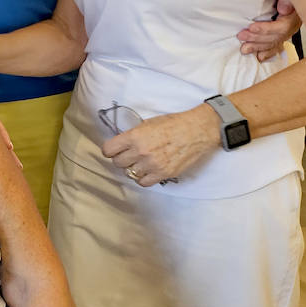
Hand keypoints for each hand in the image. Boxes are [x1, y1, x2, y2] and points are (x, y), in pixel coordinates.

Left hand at [99, 105, 218, 185]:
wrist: (197, 131)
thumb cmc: (174, 124)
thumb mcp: (148, 123)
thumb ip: (133, 135)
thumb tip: (121, 144)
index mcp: (135, 136)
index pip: (108, 150)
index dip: (110, 150)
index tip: (114, 150)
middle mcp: (141, 152)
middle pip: (118, 163)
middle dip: (122, 159)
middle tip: (129, 155)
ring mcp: (152, 164)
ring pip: (130, 173)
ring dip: (133, 168)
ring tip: (141, 162)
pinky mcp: (163, 174)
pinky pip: (143, 182)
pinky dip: (143, 178)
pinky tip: (148, 171)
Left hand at [237, 0, 300, 61]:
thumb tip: (283, 11)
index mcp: (295, 14)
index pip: (282, 27)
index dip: (266, 29)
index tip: (251, 26)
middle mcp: (294, 25)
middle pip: (276, 37)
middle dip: (257, 38)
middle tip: (241, 35)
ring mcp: (290, 30)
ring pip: (274, 43)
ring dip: (258, 46)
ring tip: (244, 49)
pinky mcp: (284, 33)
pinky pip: (277, 46)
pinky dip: (268, 52)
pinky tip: (259, 57)